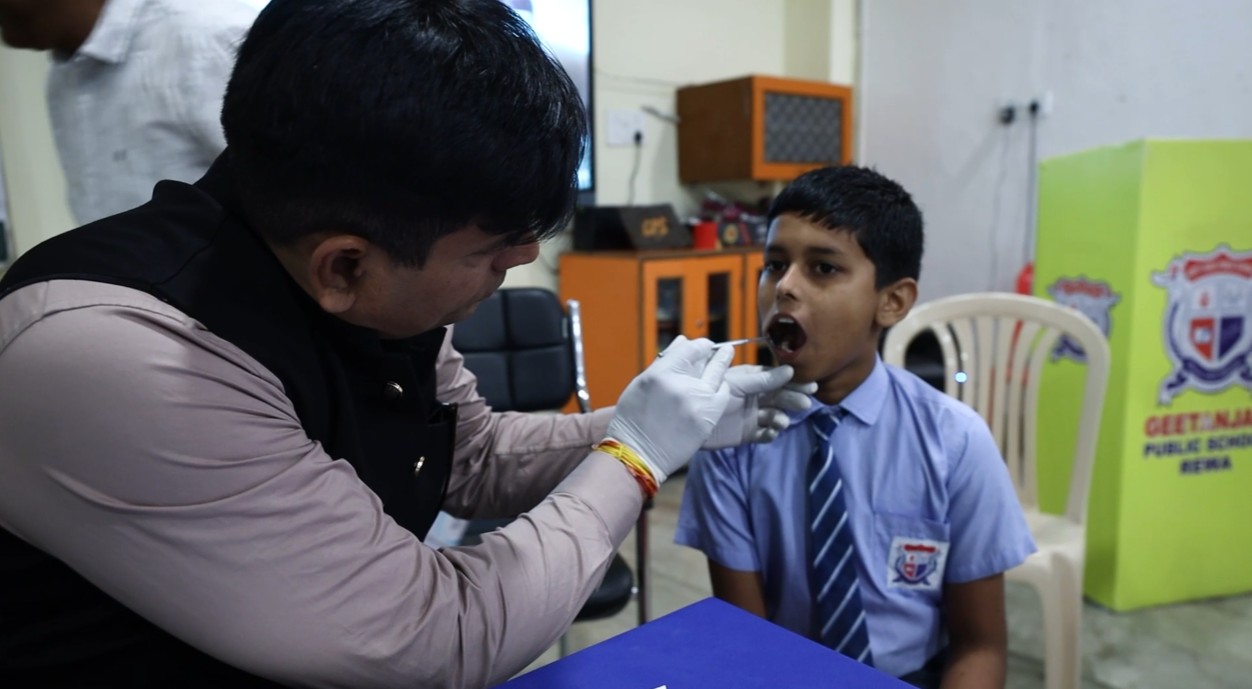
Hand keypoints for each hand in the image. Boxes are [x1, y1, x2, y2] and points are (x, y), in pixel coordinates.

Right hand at [605, 336, 733, 483]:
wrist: (638, 454)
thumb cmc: (634, 418)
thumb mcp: (641, 384)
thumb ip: (664, 362)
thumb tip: (684, 342)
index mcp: (660, 374)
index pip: (691, 349)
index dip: (701, 344)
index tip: (705, 345)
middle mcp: (681, 386)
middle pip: (709, 360)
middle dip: (720, 353)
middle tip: (726, 349)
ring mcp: (697, 403)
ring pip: (719, 377)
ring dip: (722, 370)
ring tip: (723, 366)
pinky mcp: (707, 419)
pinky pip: (722, 396)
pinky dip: (722, 390)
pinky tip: (718, 388)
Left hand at [702, 365, 815, 448]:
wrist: (684, 419)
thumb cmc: (707, 392)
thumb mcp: (736, 383)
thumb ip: (761, 380)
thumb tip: (789, 371)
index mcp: (751, 380)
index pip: (778, 379)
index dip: (794, 382)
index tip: (810, 385)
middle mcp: (754, 396)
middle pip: (780, 397)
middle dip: (792, 399)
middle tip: (804, 403)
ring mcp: (751, 415)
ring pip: (775, 415)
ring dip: (781, 418)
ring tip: (781, 422)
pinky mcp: (747, 433)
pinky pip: (764, 434)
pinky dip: (770, 434)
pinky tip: (771, 433)